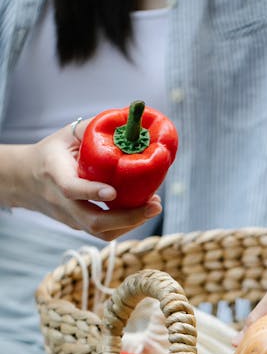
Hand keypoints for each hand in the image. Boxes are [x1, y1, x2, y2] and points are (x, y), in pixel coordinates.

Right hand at [0, 120, 161, 240]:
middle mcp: (62, 203)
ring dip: (132, 223)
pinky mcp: (80, 226)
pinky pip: (105, 232)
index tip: (113, 192)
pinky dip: (127, 224)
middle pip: (94, 222)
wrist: (25, 180)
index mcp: (55, 175)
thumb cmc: (51, 153)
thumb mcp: (66, 135)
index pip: (71, 189)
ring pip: (102, 232)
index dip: (92, 192)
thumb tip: (127, 121)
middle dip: (128, 217)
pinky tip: (142, 210)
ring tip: (153, 207)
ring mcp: (71, 218)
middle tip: (155, 205)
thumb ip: (91, 129)